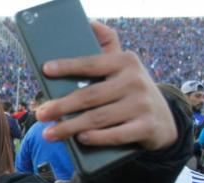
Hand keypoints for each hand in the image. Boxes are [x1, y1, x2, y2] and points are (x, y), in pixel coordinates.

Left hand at [37, 22, 176, 151]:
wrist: (163, 121)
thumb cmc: (130, 91)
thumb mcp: (123, 67)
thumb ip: (107, 48)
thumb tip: (88, 23)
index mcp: (125, 62)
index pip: (91, 63)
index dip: (68, 66)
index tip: (46, 69)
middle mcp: (135, 81)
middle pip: (89, 96)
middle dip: (61, 106)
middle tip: (40, 114)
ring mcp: (142, 105)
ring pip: (98, 118)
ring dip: (69, 127)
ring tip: (49, 133)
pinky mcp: (147, 126)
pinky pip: (116, 135)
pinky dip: (96, 137)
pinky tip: (80, 139)